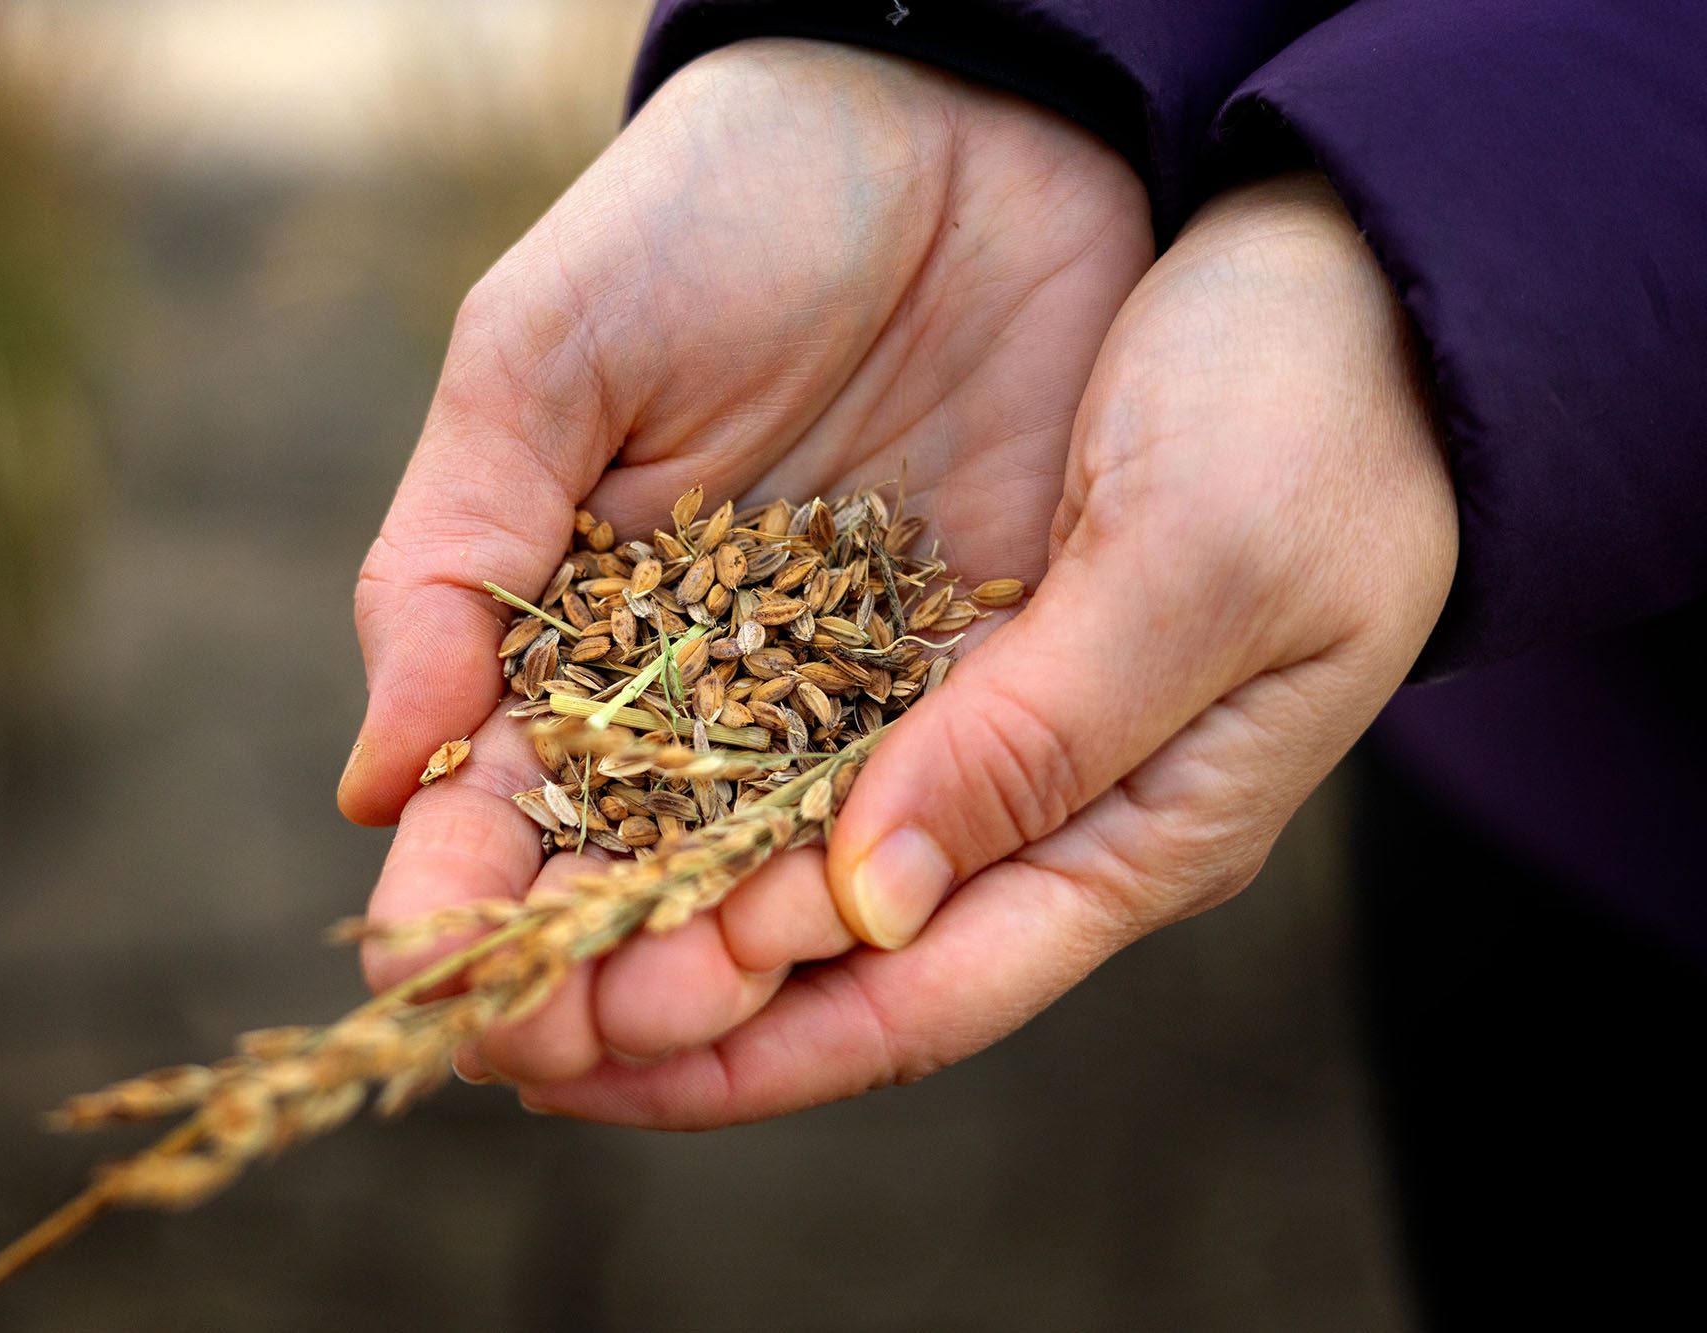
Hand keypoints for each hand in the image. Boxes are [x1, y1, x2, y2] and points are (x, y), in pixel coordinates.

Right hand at [336, 40, 1150, 1092]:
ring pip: (763, 877)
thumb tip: (375, 782)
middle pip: (623, 879)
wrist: (957, 123)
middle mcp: (692, 692)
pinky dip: (873, 892)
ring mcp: (833, 697)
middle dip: (590, 971)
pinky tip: (839, 946)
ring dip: (722, 963)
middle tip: (580, 1030)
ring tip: (693, 1010)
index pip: (490, 808)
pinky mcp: (968, 680)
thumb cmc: (713, 211)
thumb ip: (451, 555)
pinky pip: (916, 818)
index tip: (432, 975)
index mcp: (563, 627)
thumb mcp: (545, 354)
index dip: (459, 904)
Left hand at [503, 170, 1457, 1126]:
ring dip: (634, 885)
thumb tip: (866, 905)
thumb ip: (1042, 743)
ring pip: (771, 839)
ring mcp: (962, 705)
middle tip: (497, 1013)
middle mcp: (1029, 798)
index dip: (753, 1050)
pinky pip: (762, 711)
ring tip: (491, 917)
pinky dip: (661, 752)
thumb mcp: (1206, 569)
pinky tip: (557, 763)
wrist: (1335, 244)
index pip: (920, 998)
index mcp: (1134, 832)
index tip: (593, 1063)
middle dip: (659, 991)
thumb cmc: (1315, 407)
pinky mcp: (905, 609)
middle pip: (820, 947)